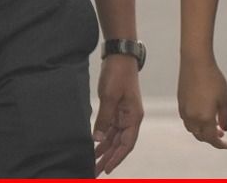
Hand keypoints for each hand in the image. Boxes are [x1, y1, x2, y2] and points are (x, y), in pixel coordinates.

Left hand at [93, 55, 143, 174]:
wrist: (119, 55)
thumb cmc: (118, 74)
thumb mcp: (110, 97)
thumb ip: (104, 119)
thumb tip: (98, 139)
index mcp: (133, 117)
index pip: (126, 144)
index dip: (117, 158)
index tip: (106, 169)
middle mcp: (130, 118)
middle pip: (120, 144)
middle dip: (108, 158)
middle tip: (95, 172)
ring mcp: (123, 114)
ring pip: (114, 137)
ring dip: (105, 150)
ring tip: (93, 164)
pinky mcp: (115, 108)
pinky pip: (110, 128)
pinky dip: (103, 138)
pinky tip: (95, 146)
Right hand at [177, 54, 226, 148]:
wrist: (195, 61)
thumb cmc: (213, 78)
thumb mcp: (225, 99)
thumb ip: (225, 117)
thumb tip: (223, 128)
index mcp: (204, 118)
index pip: (211, 139)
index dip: (220, 144)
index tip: (226, 145)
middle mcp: (192, 117)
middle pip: (200, 136)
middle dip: (211, 137)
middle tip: (220, 134)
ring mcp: (184, 109)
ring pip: (192, 128)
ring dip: (201, 130)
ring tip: (212, 124)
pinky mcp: (180, 101)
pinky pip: (186, 118)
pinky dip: (194, 122)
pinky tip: (201, 114)